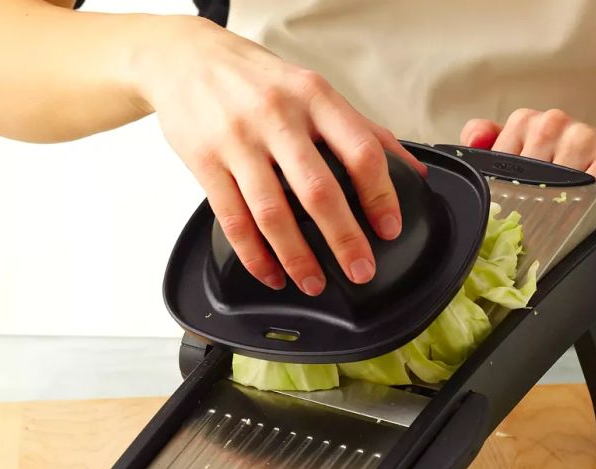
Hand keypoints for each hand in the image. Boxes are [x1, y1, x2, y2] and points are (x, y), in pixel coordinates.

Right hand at [132, 16, 426, 294]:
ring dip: (296, 258)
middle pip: (317, 190)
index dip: (380, 195)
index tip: (389, 229)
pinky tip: (271, 274)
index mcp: (314, 98)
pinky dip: (254, 256)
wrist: (184, 59)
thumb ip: (362, 130)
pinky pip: (233, 221)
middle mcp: (277, 118)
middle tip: (360, 270)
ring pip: (272, 214)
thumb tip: (411, 170)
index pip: (360, 150)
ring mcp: (238, 142)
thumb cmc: (258, 80)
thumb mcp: (313, 90)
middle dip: (343, 239)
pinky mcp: (206, 164)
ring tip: (314, 284)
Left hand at [460, 108, 595, 193]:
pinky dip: (588, 203)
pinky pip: (590, 189)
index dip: (501, 187)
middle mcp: (554, 124)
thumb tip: (471, 141)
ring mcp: (584, 137)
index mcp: (527, 124)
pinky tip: (592, 202)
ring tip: (570, 204)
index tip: (513, 198)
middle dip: (528, 201)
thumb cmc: (575, 165)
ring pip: (555, 185)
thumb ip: (492, 145)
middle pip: (523, 176)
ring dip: (559, 204)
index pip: (496, 159)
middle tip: (544, 208)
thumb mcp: (528, 154)